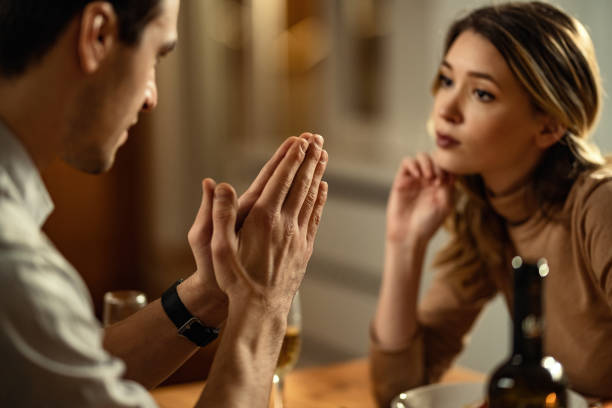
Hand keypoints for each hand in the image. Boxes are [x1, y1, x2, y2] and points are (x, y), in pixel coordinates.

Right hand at [209, 135, 327, 310]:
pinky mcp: (304, 248)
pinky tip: (322, 189)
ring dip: (317, 174)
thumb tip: (219, 184)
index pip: (280, 181)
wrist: (259, 310)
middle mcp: (284, 223)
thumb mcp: (217, 248)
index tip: (300, 140)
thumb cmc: (234, 279)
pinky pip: (314, 217)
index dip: (290, 159)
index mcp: (262, 219)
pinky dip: (319, 199)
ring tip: (323, 155)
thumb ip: (219, 214)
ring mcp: (297, 236)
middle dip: (308, 159)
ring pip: (311, 197)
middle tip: (318, 139)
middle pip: (300, 184)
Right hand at [386, 153, 454, 244]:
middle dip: (438, 165)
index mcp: (441, 185)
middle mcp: (428, 180)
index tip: (447, 181)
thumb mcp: (445, 204)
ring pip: (421, 156)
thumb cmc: (428, 223)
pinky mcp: (401, 180)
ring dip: (427, 162)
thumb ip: (448, 185)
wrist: (408, 234)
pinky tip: (418, 175)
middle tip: (438, 180)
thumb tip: (447, 169)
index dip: (448, 167)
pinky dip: (413, 164)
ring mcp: (414, 179)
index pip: (446, 165)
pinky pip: (407, 162)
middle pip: (435, 158)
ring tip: (428, 177)